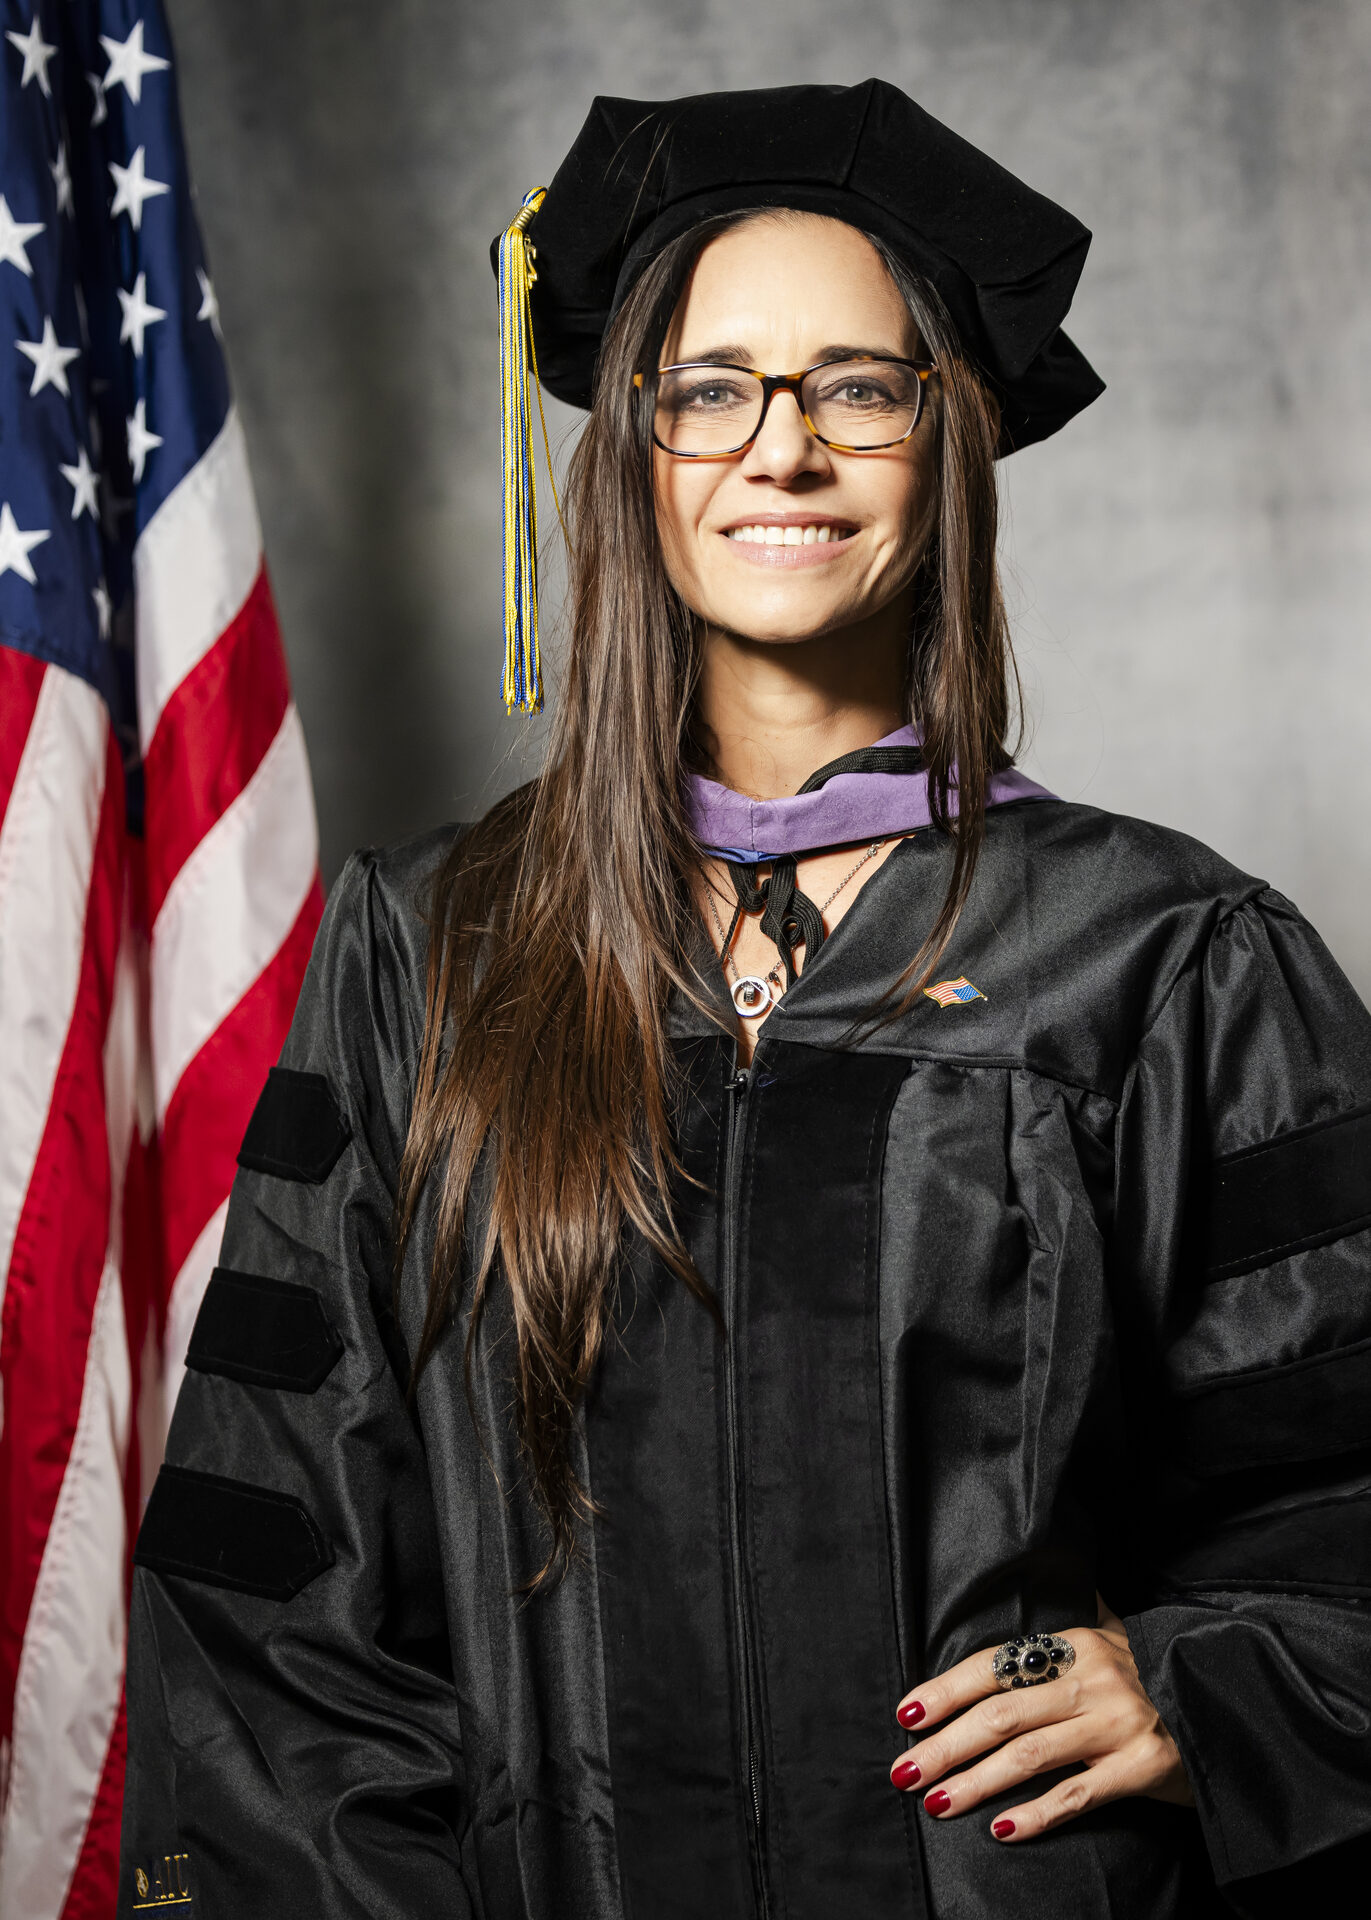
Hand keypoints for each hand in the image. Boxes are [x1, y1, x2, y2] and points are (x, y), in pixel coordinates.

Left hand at [889, 1593, 1194, 1842]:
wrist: (1232, 1704)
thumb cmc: (1159, 1672)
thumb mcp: (1118, 1632)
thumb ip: (1080, 1611)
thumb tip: (1055, 1568)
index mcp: (1076, 1644)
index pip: (994, 1665)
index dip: (946, 1690)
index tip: (907, 1715)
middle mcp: (1093, 1680)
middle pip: (1000, 1714)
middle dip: (945, 1745)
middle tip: (902, 1770)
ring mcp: (1118, 1724)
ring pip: (1029, 1755)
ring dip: (975, 1783)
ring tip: (935, 1802)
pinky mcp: (1143, 1768)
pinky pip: (1079, 1795)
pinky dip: (1038, 1815)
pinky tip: (1002, 1830)